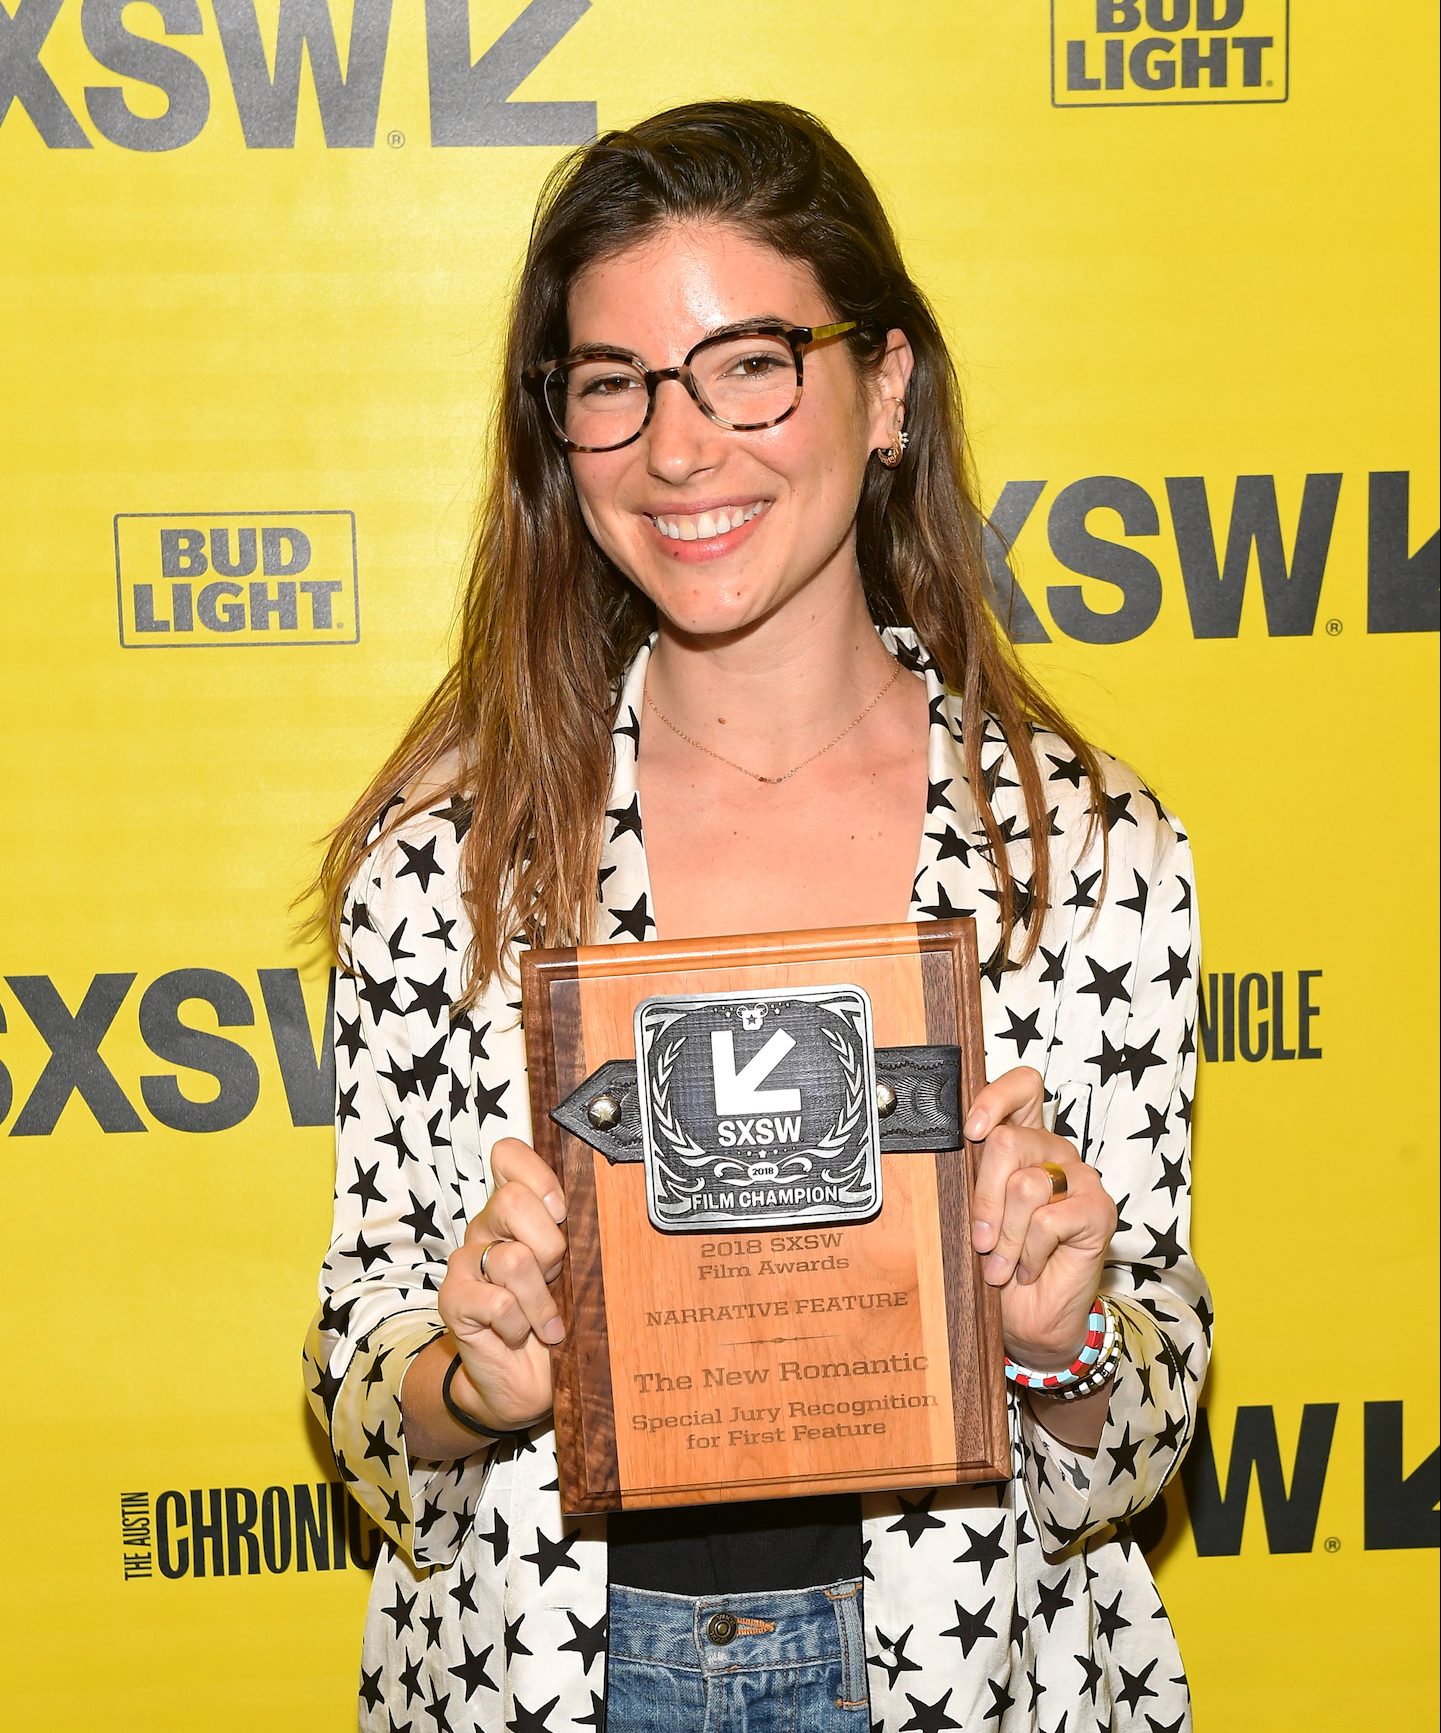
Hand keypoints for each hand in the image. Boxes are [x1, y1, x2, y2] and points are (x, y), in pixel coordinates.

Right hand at [436, 1137, 567, 1430]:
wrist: (525, 1383)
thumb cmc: (555, 1319)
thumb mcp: (573, 1271)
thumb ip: (576, 1235)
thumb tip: (608, 1205)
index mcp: (515, 1211)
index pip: (509, 1156)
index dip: (538, 1176)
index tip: (560, 1211)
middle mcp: (486, 1227)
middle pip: (514, 1201)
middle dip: (550, 1246)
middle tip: (557, 1278)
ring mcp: (466, 1262)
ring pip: (513, 1258)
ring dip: (540, 1300)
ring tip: (545, 1322)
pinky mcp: (453, 1300)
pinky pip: (498, 1303)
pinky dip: (520, 1326)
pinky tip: (520, 1336)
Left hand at [967, 1067, 1116, 1369]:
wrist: (1027, 1320)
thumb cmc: (997, 1264)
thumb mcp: (974, 1215)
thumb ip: (971, 1178)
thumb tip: (955, 1148)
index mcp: (1024, 1141)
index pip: (1023, 1087)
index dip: (996, 1099)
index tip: (972, 1131)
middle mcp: (1054, 1150)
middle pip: (1008, 1142)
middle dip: (983, 1199)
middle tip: (982, 1241)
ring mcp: (1079, 1178)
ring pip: (1025, 1185)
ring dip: (1006, 1237)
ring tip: (1004, 1265)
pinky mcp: (1097, 1210)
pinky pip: (1048, 1220)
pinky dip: (1029, 1253)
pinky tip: (1031, 1269)